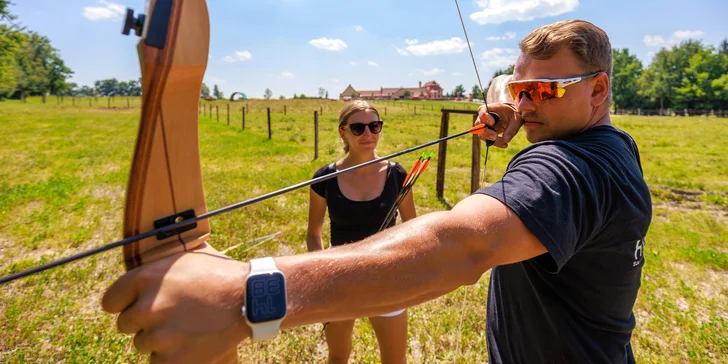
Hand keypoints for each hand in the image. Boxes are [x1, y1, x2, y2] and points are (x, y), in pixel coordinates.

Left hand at [101, 242, 250, 362]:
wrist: (251, 299)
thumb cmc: (219, 275)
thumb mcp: (183, 260)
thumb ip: (154, 272)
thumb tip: (133, 279)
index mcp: (146, 278)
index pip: (110, 302)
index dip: (126, 303)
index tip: (139, 305)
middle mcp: (147, 307)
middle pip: (125, 325)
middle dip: (145, 321)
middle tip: (173, 315)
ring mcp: (159, 336)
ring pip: (143, 344)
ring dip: (160, 339)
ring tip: (188, 326)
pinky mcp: (171, 360)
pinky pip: (158, 361)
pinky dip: (173, 356)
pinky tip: (193, 341)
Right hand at [476, 103, 521, 147]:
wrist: (511, 115)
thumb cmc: (513, 113)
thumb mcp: (516, 118)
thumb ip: (512, 128)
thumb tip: (506, 140)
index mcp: (489, 109)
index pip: (482, 112)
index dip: (485, 118)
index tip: (492, 122)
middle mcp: (483, 118)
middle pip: (479, 126)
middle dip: (486, 132)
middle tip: (495, 136)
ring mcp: (483, 126)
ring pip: (481, 135)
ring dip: (491, 140)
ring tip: (503, 142)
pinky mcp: (486, 134)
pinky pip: (487, 140)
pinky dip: (495, 143)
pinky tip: (504, 144)